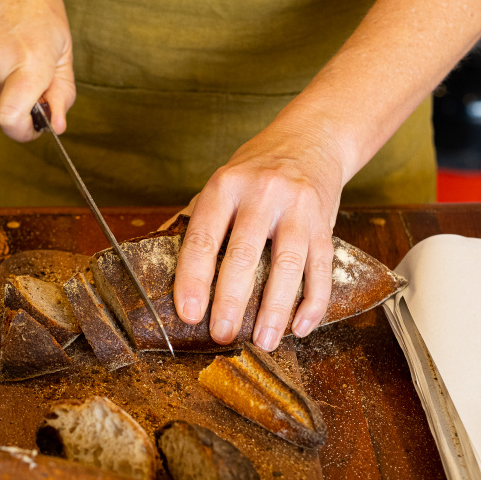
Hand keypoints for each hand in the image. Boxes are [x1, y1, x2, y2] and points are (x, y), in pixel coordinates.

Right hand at [0, 0, 74, 140]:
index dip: (24, 132)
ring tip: (16, 64)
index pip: (11, 120)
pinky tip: (0, 55)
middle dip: (18, 116)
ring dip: (4, 95)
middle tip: (32, 94)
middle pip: (0, 118)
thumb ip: (62, 93)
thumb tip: (57, 125)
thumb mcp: (64, 50)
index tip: (36, 127)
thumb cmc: (37, 4)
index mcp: (29, 62)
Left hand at [172, 116, 348, 350]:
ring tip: (263, 341)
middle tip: (221, 334)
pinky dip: (312, 302)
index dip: (192, 278)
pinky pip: (322, 268)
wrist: (310, 139)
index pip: (203, 238)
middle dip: (230, 300)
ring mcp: (297, 208)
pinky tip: (299, 327)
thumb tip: (154, 256)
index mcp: (224, 187)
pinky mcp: (326, 222)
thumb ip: (195, 219)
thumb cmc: (255, 170)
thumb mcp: (220, 182)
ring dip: (274, 309)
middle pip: (243, 254)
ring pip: (287, 265)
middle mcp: (262, 194)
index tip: (188, 313)